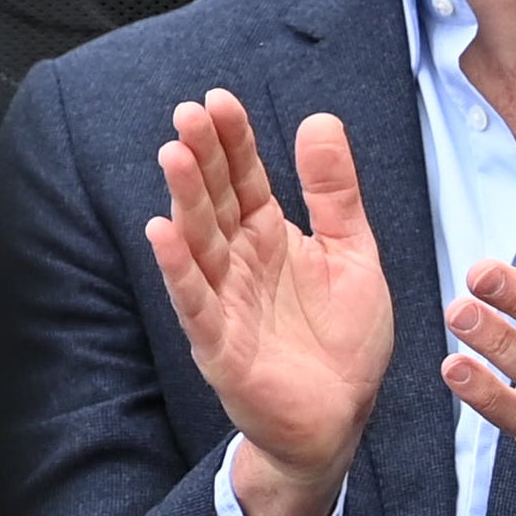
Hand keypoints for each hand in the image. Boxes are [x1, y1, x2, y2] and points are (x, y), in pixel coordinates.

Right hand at [144, 90, 391, 515]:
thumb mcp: (352, 254)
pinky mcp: (220, 343)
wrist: (342, 416)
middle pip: (215, 201)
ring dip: (183, 199)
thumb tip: (321, 121)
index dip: (234, 142)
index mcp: (271, 239)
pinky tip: (163, 232)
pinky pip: (195, 302)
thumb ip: (334, 194)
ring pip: (198, 242)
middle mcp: (241, 263)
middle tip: (191, 113)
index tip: (221, 100)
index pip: (245, 179)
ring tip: (173, 153)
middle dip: (203, 158)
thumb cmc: (342, 339)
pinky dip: (179, 269)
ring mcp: (225, 301)